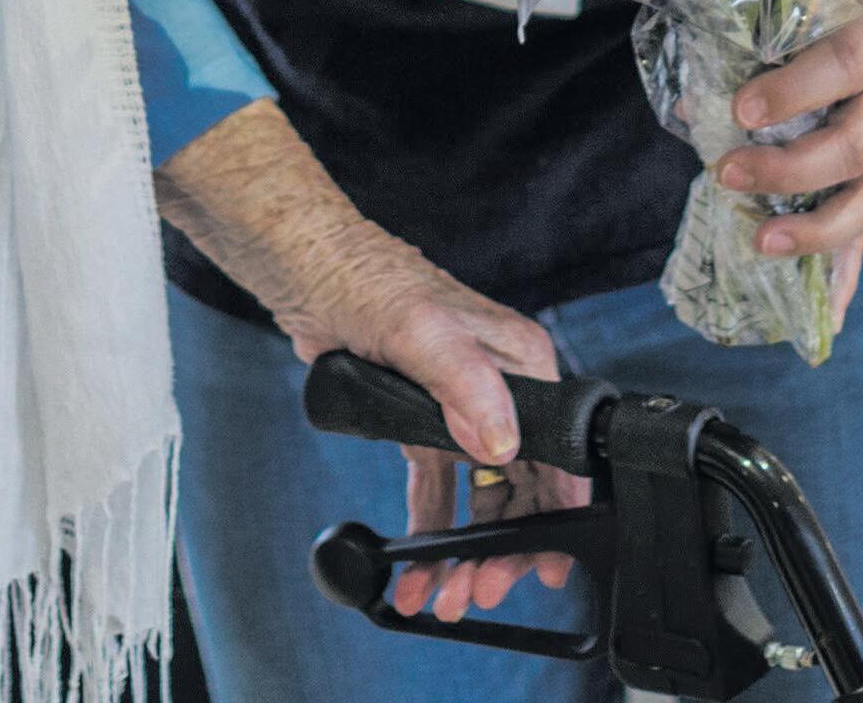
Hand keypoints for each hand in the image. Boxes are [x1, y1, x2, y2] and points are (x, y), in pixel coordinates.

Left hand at [290, 231, 590, 625]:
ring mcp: (460, 410)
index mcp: (519, 363)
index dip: (556, 516)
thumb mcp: (420, 329)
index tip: (546, 568)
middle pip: (521, 488)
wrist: (305, 270)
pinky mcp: (423, 424)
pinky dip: (432, 531)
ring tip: (447, 593)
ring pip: (480, 498)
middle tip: (482, 590)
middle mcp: (500, 389)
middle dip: (505, 548)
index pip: (557, 454)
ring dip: (467, 551)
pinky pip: (438, 490)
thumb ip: (467, 384)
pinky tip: (418, 567)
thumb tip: (502, 444)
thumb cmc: (364, 280)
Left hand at [722, 0, 862, 315]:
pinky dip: (846, 273)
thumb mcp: (791, 1)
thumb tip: (693, 111)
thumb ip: (744, 43)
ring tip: (761, 244)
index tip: (740, 111)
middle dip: (790, 170)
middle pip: (857, 146)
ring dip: (816, 229)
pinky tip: (823, 316)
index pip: (842, 66)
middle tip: (728, 176)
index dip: (794, 91)